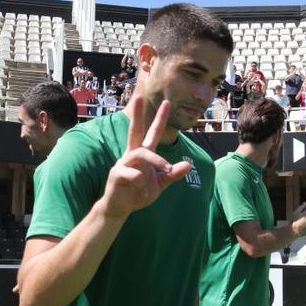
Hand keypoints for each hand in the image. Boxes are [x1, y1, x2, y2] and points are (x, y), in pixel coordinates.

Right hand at [99, 94, 191, 219]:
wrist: (119, 209)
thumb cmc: (137, 194)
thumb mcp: (159, 184)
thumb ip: (172, 174)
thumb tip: (189, 164)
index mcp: (142, 155)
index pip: (152, 133)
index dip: (160, 119)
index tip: (167, 103)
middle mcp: (131, 155)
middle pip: (134, 131)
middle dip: (136, 115)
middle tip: (138, 97)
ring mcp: (123, 164)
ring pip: (139, 153)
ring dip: (155, 160)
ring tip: (166, 169)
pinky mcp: (116, 176)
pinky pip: (130, 173)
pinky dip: (139, 180)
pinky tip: (142, 188)